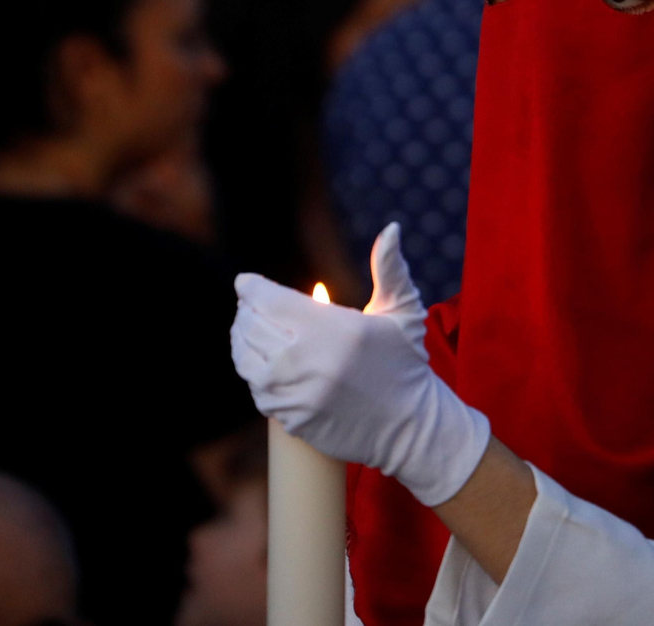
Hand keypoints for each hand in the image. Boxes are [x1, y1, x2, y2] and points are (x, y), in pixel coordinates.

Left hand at [230, 223, 489, 505]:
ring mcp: (297, 394)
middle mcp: (308, 360)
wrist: (411, 426)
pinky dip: (254, 374)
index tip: (246, 282)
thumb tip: (391, 228)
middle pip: (251, 326)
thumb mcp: (402, 311)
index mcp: (332, 328)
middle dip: (247, 311)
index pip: (268, 299)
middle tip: (249, 305)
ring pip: (246, 359)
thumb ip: (389, 268)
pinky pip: (257, 391)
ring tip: (248, 330)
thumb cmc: (406, 362)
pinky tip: (262, 364)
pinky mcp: (292, 420)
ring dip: (242, 341)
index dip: (251, 287)